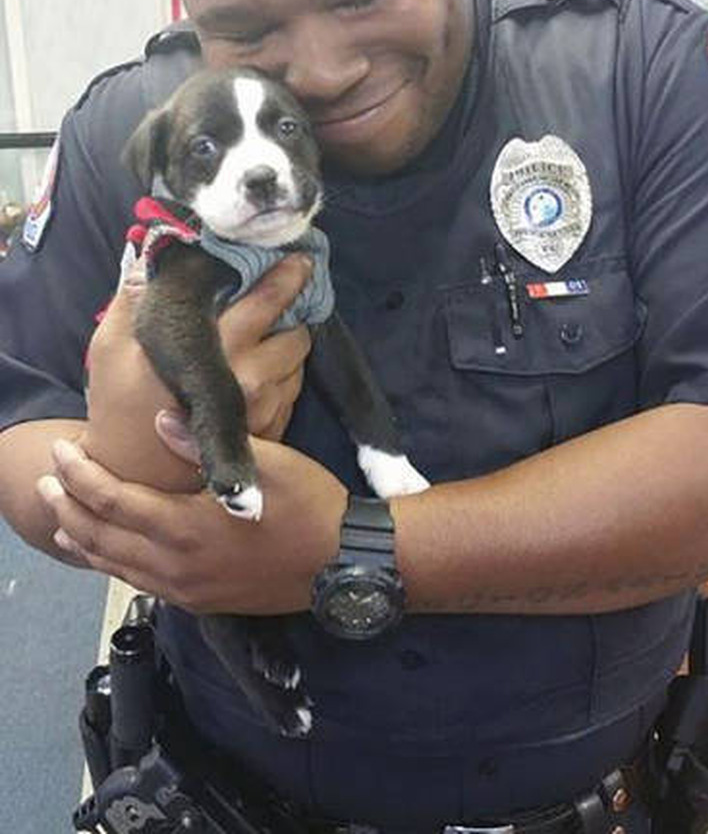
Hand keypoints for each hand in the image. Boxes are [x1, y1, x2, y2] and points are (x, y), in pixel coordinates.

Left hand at [37, 435, 346, 614]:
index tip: (62, 449)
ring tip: (61, 520)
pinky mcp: (200, 602)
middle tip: (48, 480)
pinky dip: (111, 565)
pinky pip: (140, 584)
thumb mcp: (267, 461)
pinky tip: (108, 553)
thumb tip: (158, 420)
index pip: (112, 500)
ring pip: (115, 567)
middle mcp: (177, 565)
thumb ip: (206, 444)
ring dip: (83, 539)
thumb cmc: (309, 504)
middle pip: (102, 537)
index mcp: (187, 526)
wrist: (344, 563)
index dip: (80, 474)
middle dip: (68, 506)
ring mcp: (187, 589)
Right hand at [84, 253, 312, 490]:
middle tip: (276, 305)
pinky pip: (292, 392)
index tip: (300, 260)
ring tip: (262, 341)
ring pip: (299, 363)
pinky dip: (282, 378)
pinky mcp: (272, 431)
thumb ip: (133, 297)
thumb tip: (149, 257)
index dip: (289, 275)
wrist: (135, 474)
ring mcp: (265, 409)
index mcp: (220, 350)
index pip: (271, 300)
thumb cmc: (121, 406)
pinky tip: (255, 374)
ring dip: (286, 348)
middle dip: (291, 316)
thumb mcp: (113, 347)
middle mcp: (252, 378)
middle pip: (298, 333)